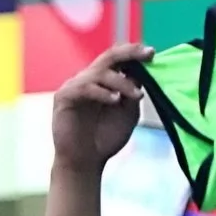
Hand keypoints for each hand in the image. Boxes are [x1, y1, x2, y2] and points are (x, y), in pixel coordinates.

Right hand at [51, 44, 151, 173]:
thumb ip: (132, 90)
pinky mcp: (63, 97)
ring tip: (135, 96)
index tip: (152, 53)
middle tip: (147, 55)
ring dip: (121, 82)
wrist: (85, 162)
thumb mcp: (128, 111)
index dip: (134, 53)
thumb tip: (140, 70)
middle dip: (130, 53)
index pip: (118, 59)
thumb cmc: (105, 139)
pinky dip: (102, 92)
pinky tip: (114, 100)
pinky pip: (84, 87)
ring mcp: (74, 87)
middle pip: (109, 56)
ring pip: (100, 72)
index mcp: (103, 81)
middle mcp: (88, 80)